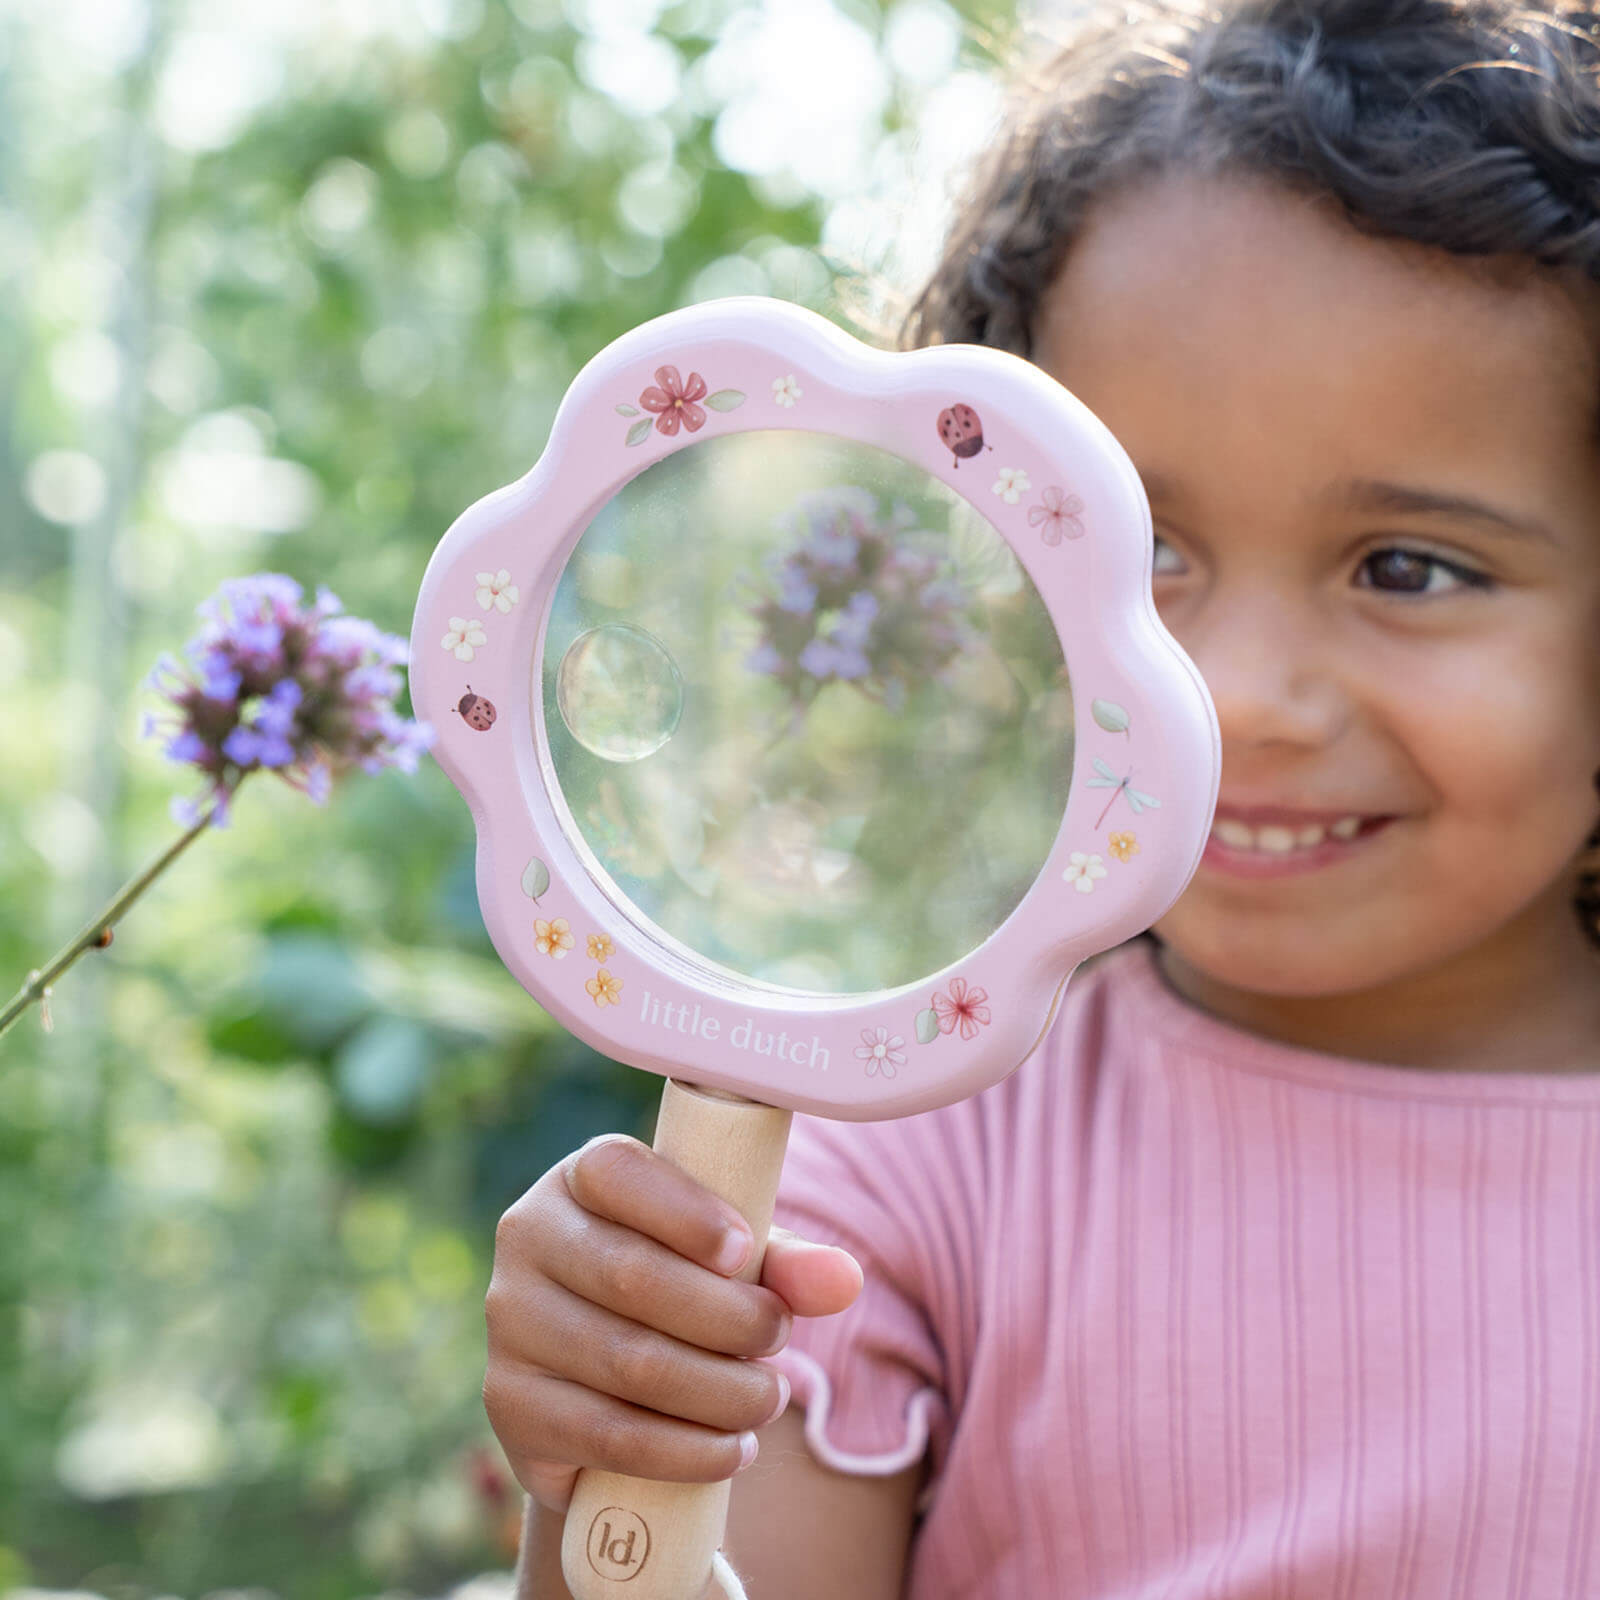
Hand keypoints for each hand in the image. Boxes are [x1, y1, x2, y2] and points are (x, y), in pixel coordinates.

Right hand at [485, 1133, 862, 1512]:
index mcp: (579, 1179)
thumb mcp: (728, 1261)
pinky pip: (609, 1434)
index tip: (744, 1251)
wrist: (595, 1383)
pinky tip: (734, 1449)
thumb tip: (845, 1280)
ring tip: (769, 1398)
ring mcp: (510, 1322)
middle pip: (633, 1277)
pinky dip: (686, 1450)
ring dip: (718, 1390)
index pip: (619, 1173)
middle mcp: (528, 1238)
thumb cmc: (677, 1289)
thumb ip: (784, 1262)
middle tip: (779, 1339)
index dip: (684, 1212)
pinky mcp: (510, 1403)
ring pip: (627, 1362)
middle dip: (726, 1317)